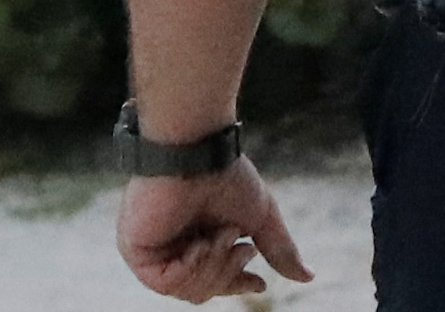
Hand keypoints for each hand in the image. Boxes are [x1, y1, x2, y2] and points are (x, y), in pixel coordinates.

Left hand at [116, 165, 310, 296]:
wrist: (196, 150)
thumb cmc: (225, 174)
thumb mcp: (259, 218)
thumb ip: (278, 249)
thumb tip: (309, 277)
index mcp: (194, 238)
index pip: (213, 281)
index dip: (237, 284)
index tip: (259, 284)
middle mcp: (170, 247)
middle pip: (204, 292)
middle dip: (229, 273)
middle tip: (243, 247)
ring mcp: (151, 251)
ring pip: (188, 292)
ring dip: (215, 265)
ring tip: (222, 234)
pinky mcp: (135, 251)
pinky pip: (167, 284)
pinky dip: (191, 268)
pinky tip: (201, 244)